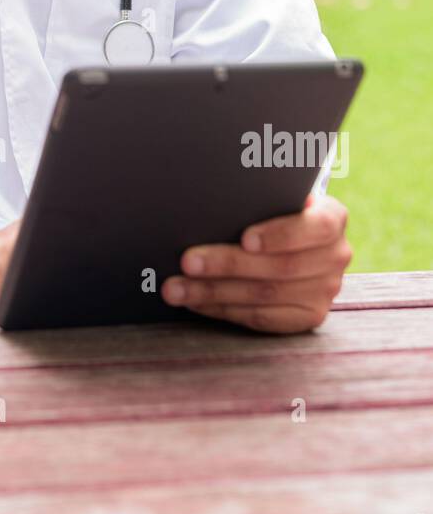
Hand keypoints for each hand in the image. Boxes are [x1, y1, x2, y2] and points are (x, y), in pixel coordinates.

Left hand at [160, 194, 351, 333]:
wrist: (294, 237)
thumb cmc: (273, 208)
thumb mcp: (276, 196)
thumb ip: (260, 196)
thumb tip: (216, 197)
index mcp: (333, 218)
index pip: (315, 227)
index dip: (280, 235)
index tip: (245, 239)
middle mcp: (336, 256)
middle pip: (279, 266)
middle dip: (227, 264)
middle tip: (187, 262)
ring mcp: (325, 290)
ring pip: (265, 295)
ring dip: (214, 292)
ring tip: (177, 288)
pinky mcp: (308, 316)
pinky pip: (262, 317)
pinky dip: (224, 310)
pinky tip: (196, 302)